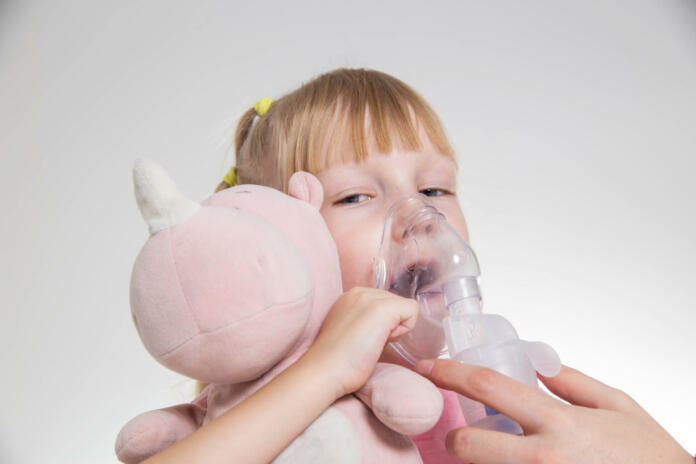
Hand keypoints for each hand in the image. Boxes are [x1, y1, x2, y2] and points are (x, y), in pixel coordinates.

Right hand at [305, 287, 418, 397]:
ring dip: (396, 327)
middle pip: (396, 302)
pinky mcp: (383, 308)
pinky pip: (413, 310)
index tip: (365, 338)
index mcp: (350, 296)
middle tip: (370, 342)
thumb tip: (388, 326)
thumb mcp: (351, 330)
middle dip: (391, 324)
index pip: (383, 302)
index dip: (382, 323)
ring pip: (404, 306)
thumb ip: (366, 321)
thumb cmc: (337, 360)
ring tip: (374, 342)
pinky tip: (383, 341)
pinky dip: (405, 329)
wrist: (325, 371)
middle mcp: (360, 291)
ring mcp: (371, 298)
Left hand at [414, 359, 692, 463]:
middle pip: (467, 443)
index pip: (488, 386)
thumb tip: (537, 366)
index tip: (429, 368)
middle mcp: (543, 457)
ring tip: (496, 455)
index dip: (450, 373)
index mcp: (559, 422)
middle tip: (460, 435)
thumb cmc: (651, 458)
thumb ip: (573, 382)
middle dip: (454, 438)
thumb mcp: (619, 405)